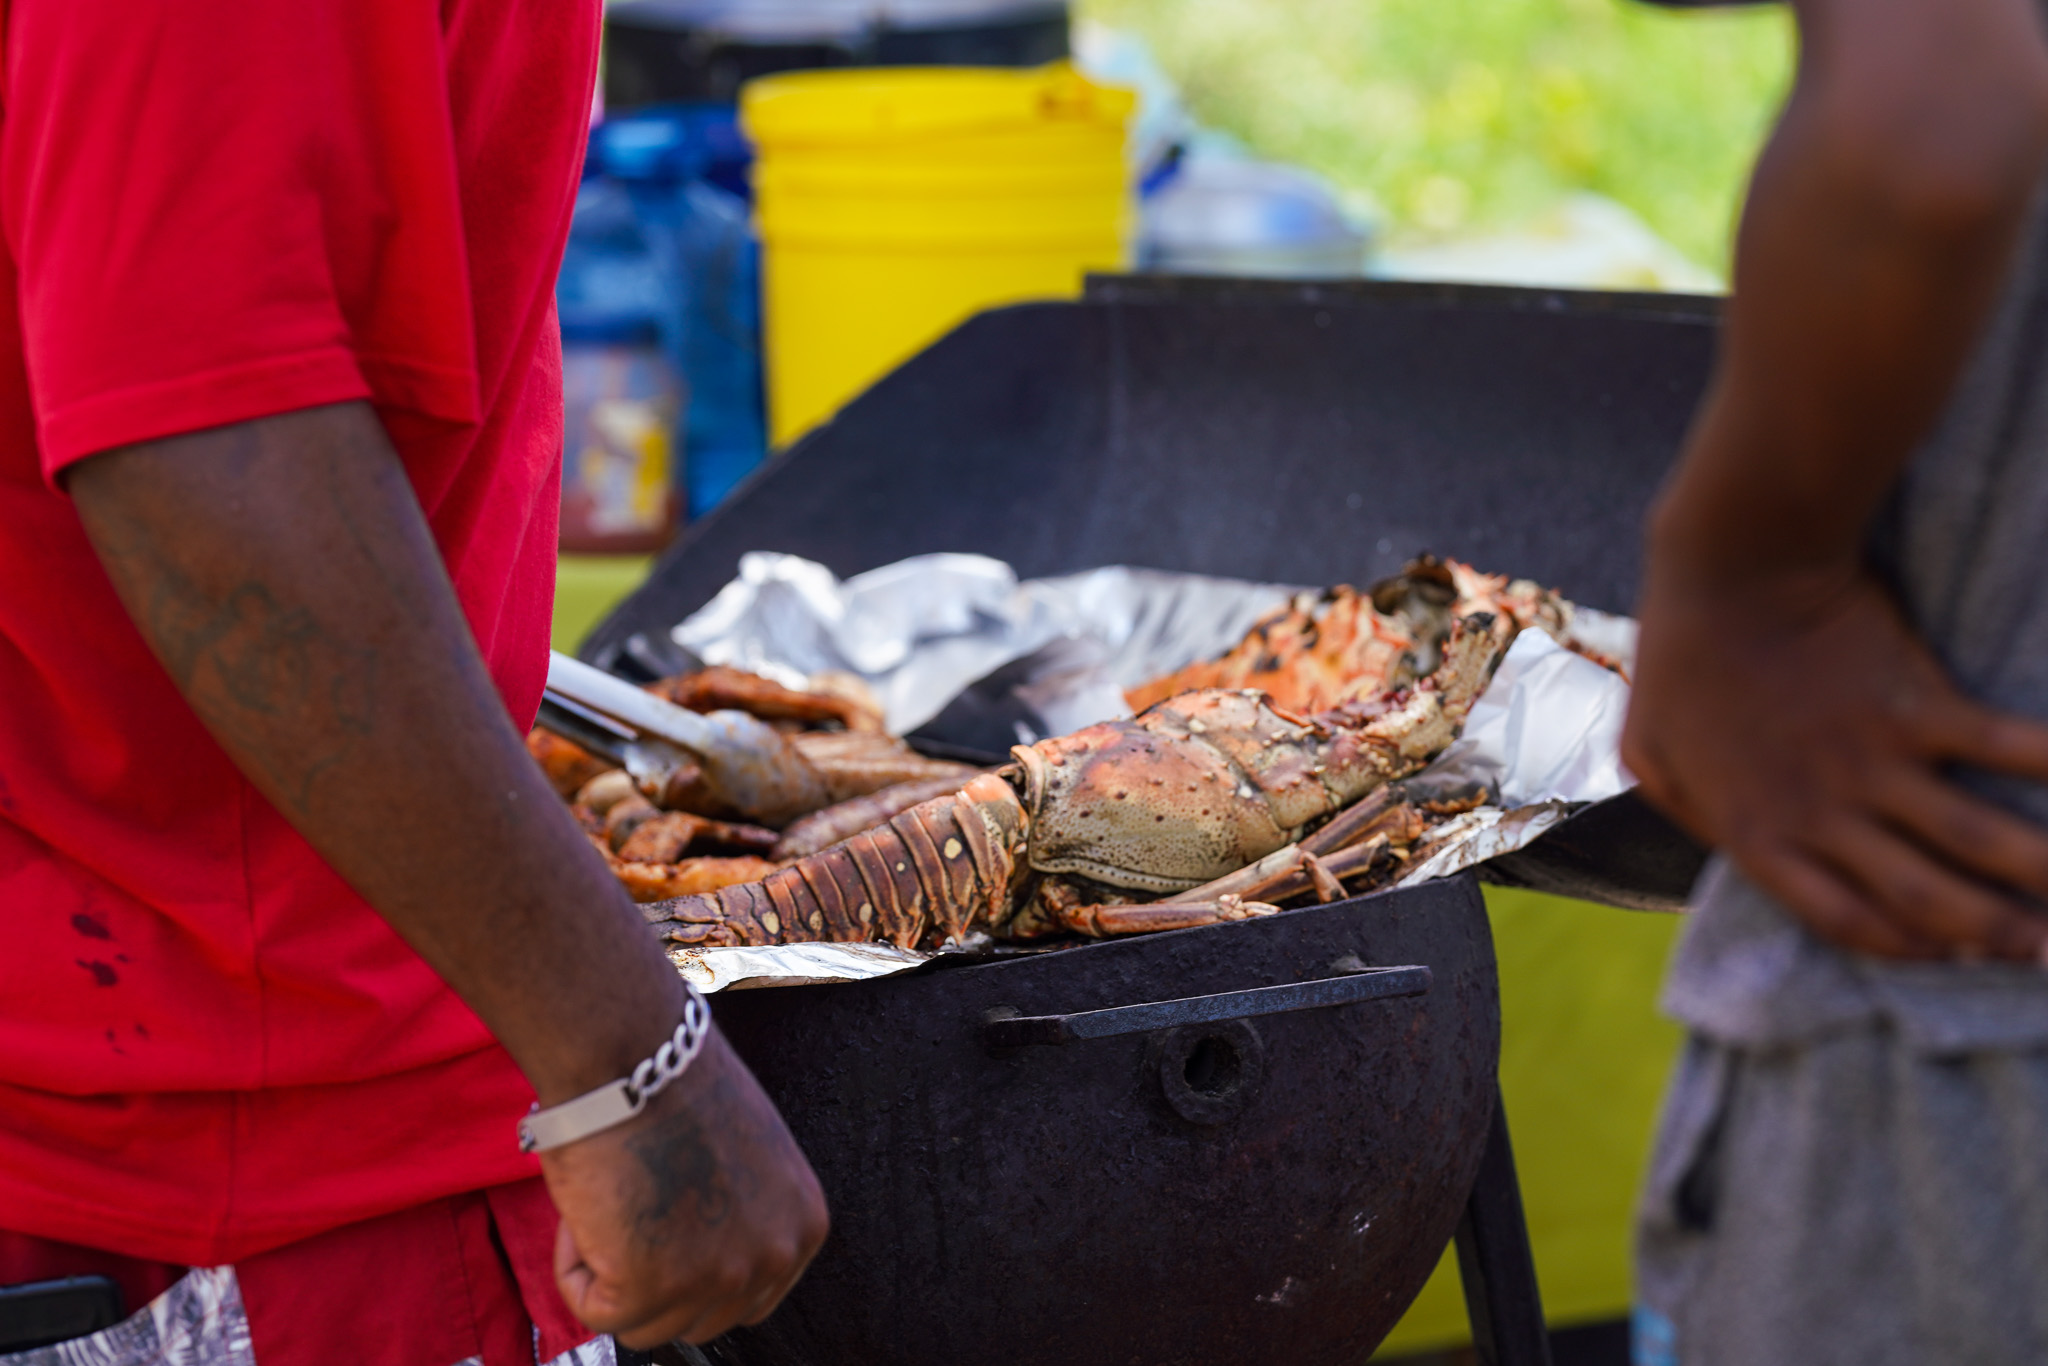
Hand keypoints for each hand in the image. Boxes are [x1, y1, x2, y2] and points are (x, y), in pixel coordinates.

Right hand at [541, 1027, 828, 1347]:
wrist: (633, 1054)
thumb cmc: (673, 1085)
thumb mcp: (745, 1159)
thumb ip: (739, 1215)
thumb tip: (697, 1254)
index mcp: (801, 1224)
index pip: (747, 1297)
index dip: (692, 1268)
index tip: (664, 1223)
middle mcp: (773, 1256)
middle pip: (698, 1319)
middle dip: (652, 1277)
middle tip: (628, 1208)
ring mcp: (718, 1276)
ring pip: (645, 1323)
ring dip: (611, 1271)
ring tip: (610, 1200)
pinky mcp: (654, 1285)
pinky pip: (594, 1309)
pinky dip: (574, 1266)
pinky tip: (587, 1209)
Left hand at [1623, 551, 2047, 961]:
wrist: (1729, 568)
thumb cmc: (1684, 651)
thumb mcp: (1652, 748)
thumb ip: (1685, 804)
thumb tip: (1714, 840)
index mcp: (1759, 833)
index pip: (1842, 920)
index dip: (1904, 948)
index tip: (1949, 956)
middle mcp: (1824, 814)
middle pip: (1924, 902)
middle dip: (1993, 938)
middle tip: (2045, 956)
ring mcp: (1875, 762)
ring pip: (1977, 843)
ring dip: (2041, 877)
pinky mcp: (1918, 705)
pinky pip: (2007, 750)